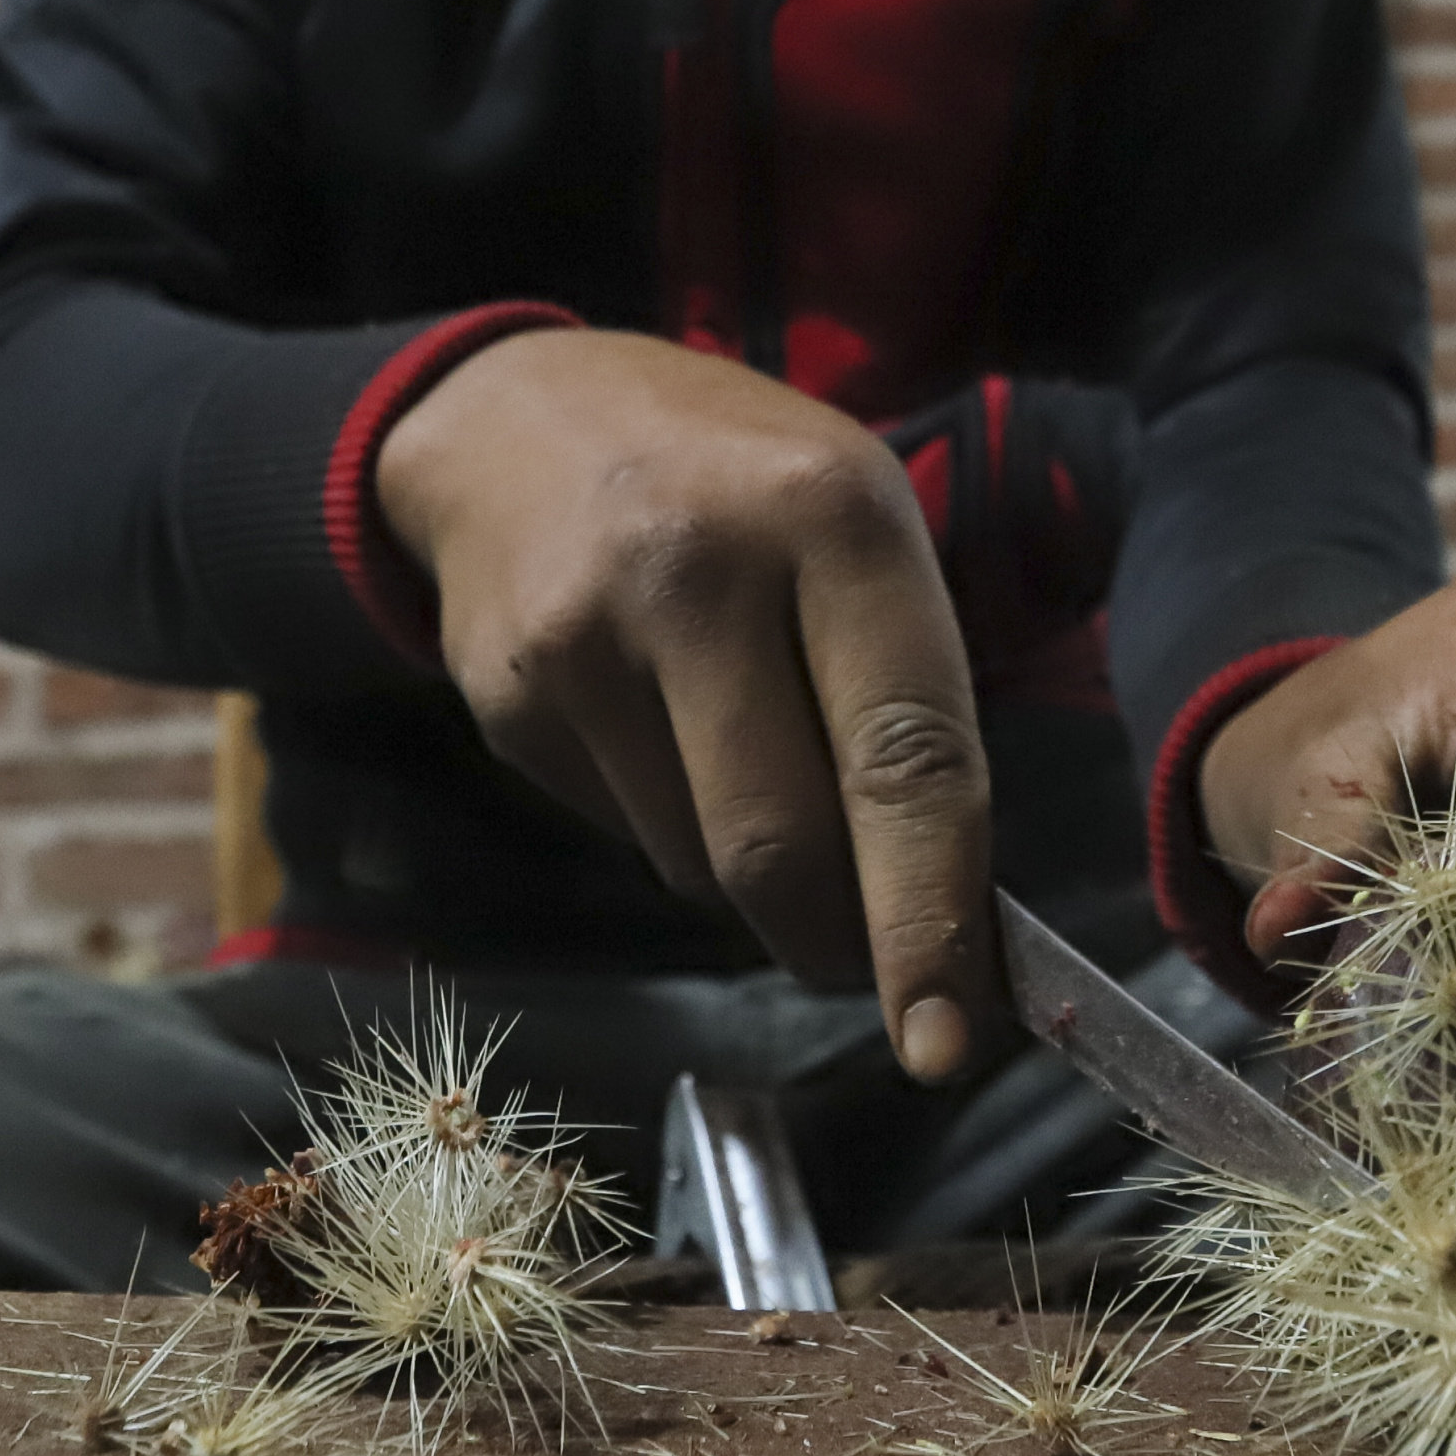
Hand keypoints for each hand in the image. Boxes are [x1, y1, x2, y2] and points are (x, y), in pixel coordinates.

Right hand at [376, 329, 998, 1078]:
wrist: (513, 417)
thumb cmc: (736, 480)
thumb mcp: (853, 519)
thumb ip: (904, 691)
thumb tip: (948, 915)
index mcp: (833, 517)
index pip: (905, 758)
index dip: (930, 918)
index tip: (948, 1039)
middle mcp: (701, 573)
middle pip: (781, 846)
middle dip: (840, 940)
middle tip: (870, 965)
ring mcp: (585, 639)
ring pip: (698, 865)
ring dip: (750, 877)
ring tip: (748, 765)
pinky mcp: (506, 697)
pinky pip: (622, 835)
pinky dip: (669, 828)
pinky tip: (660, 732)